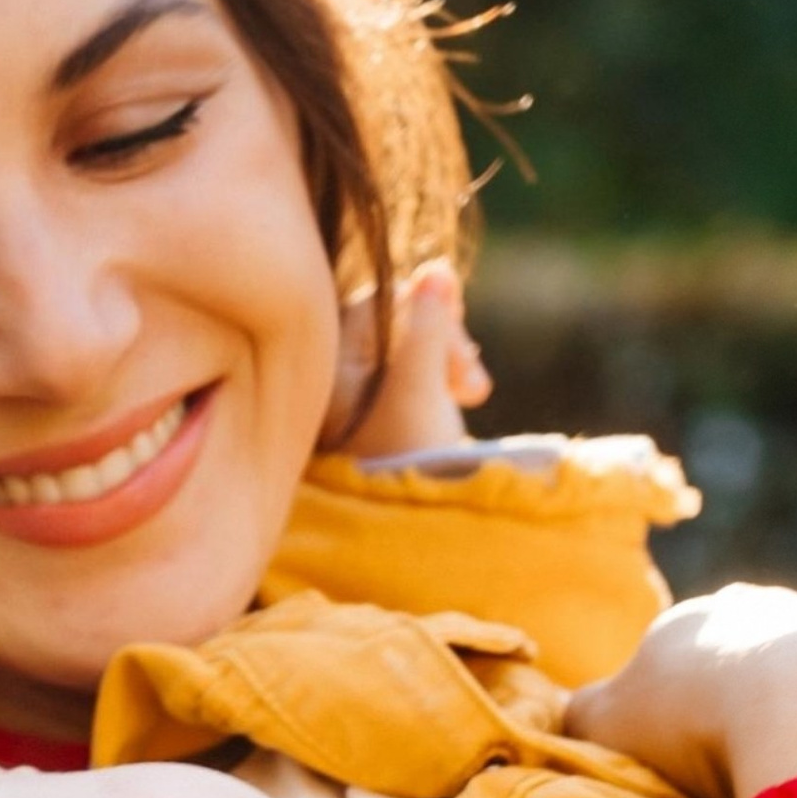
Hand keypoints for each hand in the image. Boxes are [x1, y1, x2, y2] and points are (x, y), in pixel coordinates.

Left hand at [331, 256, 493, 456]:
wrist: (418, 530)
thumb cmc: (409, 459)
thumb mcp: (421, 383)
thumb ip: (428, 321)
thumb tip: (436, 268)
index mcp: (322, 368)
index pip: (379, 305)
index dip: (428, 310)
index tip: (462, 336)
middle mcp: (328, 380)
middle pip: (393, 324)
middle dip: (442, 340)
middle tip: (474, 382)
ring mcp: (350, 400)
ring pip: (407, 347)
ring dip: (448, 358)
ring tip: (474, 392)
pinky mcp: (376, 417)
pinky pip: (409, 371)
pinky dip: (439, 375)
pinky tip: (463, 392)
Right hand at [565, 587, 796, 797]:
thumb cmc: (698, 719)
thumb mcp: (607, 723)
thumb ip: (580, 722)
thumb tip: (563, 727)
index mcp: (703, 620)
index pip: (674, 665)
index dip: (667, 721)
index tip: (670, 774)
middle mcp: (781, 616)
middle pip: (753, 680)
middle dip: (743, 730)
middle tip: (729, 796)